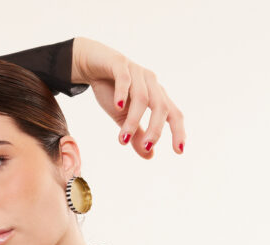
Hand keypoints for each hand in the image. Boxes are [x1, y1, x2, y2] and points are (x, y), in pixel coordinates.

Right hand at [72, 36, 185, 158]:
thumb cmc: (111, 90)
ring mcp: (137, 72)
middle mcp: (151, 83)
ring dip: (134, 120)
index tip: (179, 152)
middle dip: (155, 129)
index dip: (178, 131)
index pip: (173, 114)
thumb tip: (149, 155)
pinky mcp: (119, 63)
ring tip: (122, 139)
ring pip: (142, 98)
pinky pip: (124, 79)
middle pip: (161, 107)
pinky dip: (123, 93)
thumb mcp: (123, 117)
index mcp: (156, 95)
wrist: (91, 64)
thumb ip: (136, 134)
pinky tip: (118, 107)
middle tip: (146, 147)